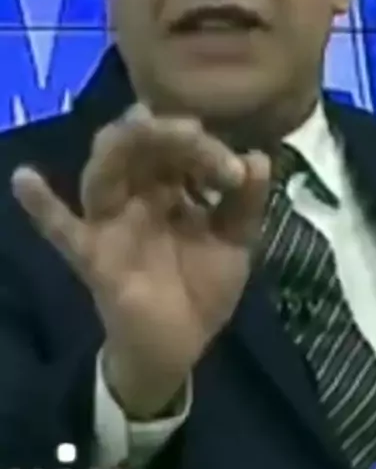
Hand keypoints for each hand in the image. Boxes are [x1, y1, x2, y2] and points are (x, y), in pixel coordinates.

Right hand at [12, 105, 269, 418]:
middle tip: (191, 132)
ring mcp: (112, 222)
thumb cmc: (204, 285)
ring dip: (119, 147)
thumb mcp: (235, 243)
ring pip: (103, 174)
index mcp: (172, 187)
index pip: (181, 151)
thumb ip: (246, 204)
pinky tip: (23, 179)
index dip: (207, 151)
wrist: (183, 344)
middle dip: (163, 134)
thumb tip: (259, 158)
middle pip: (138, 149)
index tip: (236, 170)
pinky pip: (61, 230)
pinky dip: (41, 207)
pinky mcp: (94, 254)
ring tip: (137, 124)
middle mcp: (138, 195)